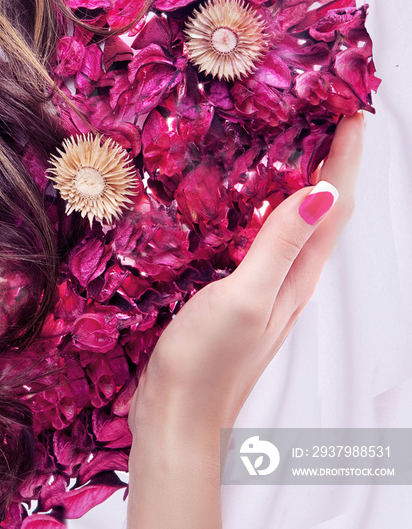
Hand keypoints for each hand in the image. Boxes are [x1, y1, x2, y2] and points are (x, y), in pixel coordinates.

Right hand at [129, 111, 365, 434]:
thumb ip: (279, 246)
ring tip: (293, 146)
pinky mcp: (235, 292)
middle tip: (323, 118)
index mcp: (297, 277)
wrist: (177, 415)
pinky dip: (264, 210)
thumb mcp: (245, 298)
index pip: (335, 208)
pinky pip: (261, 240)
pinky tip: (244, 201)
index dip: (347, 158)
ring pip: (291, 224)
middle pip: (322, 212)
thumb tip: (323, 193)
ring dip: (301, 183)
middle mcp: (289, 279)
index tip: (352, 112)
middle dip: (330, 163)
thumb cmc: (207, 362)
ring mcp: (262, 287)